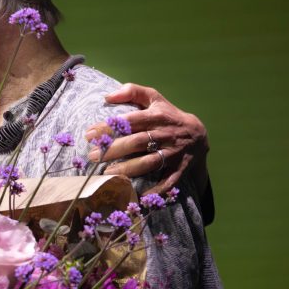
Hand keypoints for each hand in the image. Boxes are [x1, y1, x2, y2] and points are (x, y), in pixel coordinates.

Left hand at [85, 83, 209, 194]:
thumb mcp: (154, 98)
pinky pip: (167, 181)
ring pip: (149, 162)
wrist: (199, 135)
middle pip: (137, 142)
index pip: (130, 121)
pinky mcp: (179, 168)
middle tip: (92, 156)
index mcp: (157, 116)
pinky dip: (155, 190)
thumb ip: (132, 91)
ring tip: (107, 173)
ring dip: (128, 168)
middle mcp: (165, 134)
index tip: (89, 134)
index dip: (109, 127)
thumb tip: (108, 96)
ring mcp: (172, 153)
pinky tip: (139, 197)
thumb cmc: (168, 115)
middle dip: (113, 150)